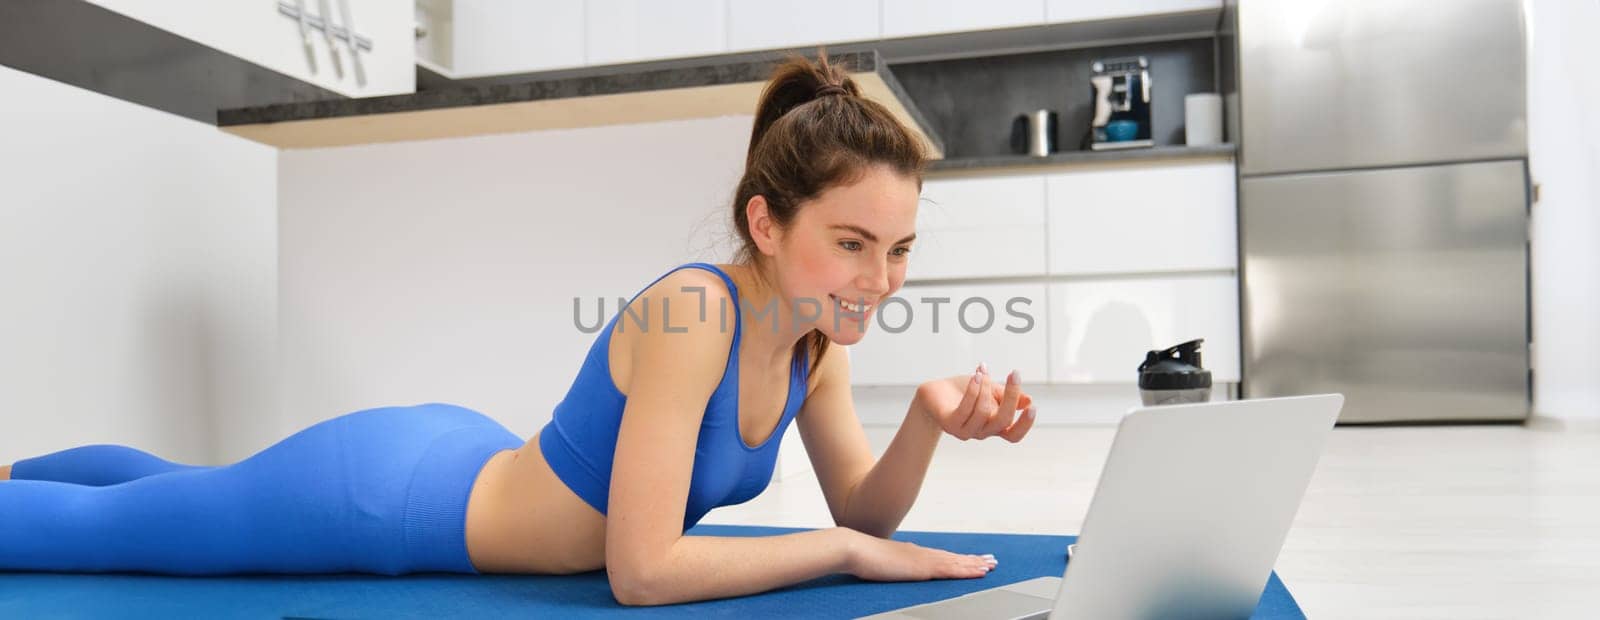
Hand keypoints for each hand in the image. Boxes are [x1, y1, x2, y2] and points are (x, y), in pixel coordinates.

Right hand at [846, 531, 996, 580]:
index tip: (970, 560)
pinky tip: (979, 571)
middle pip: (952, 558)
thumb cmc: (861, 557)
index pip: (940, 557)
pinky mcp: (923, 567)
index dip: (957, 559)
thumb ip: (890, 566)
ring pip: (956, 563)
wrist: (854, 549)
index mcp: (911, 553)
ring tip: (991, 566)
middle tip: (991, 561)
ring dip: (975, 565)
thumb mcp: (879, 563)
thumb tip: (892, 570)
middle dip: (972, 561)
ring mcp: (923, 559)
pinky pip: (952, 569)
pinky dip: (968, 570)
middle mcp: (921, 553)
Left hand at [914, 363, 1036, 441]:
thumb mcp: (989, 391)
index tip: (1033, 407)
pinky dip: (973, 390)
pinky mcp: (950, 424)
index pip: (1014, 435)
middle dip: (1011, 396)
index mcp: (993, 426)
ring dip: (986, 387)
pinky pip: (965, 408)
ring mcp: (965, 431)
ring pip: (984, 411)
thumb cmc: (963, 391)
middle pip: (1002, 421)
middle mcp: (981, 432)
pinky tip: (976, 375)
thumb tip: (1028, 400)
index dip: (1025, 425)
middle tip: (1015, 374)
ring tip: (982, 369)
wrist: (933, 394)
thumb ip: (1006, 397)